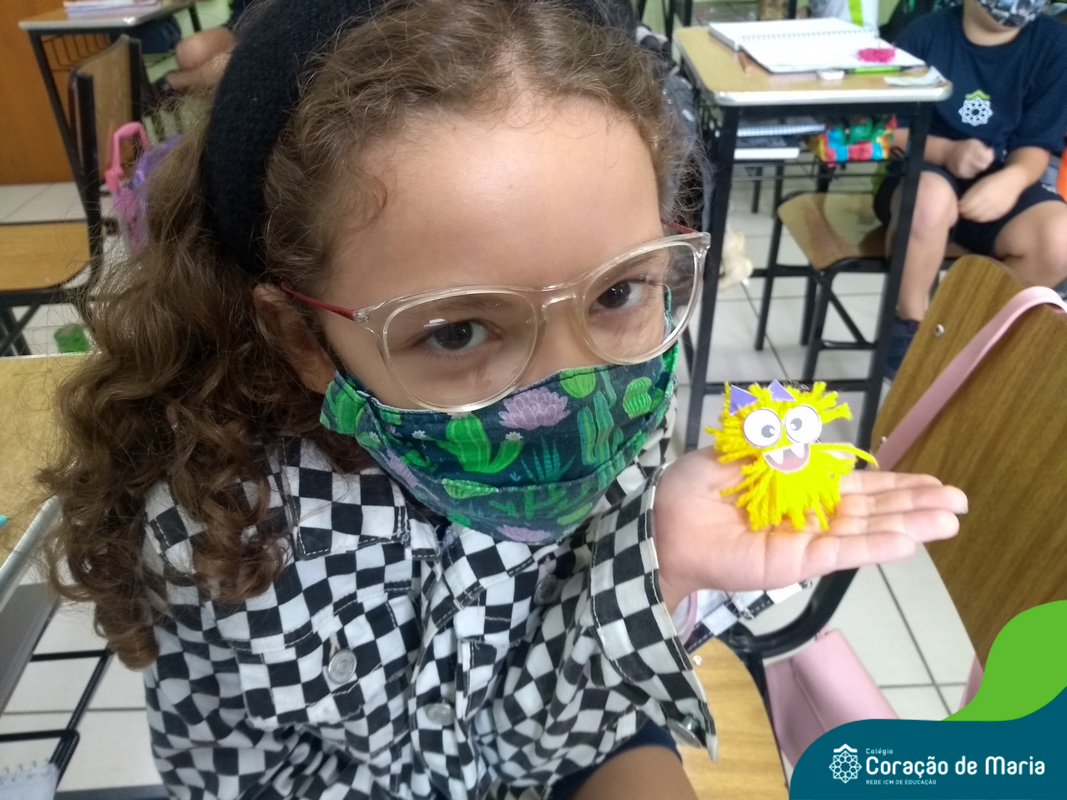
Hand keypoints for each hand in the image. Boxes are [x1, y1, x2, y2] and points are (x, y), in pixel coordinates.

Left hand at [652, 451, 966, 611]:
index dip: (893, 483)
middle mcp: (810, 514)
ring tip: (951, 521)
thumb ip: (778, 446)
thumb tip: (811, 440)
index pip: (856, 485)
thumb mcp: (736, 453)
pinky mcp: (795, 561)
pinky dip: (873, 546)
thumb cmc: (692, 489)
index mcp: (797, 486)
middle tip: (960, 500)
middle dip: (915, 503)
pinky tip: (908, 542)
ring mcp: (806, 539)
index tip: (931, 481)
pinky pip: (840, 552)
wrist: (665, 526)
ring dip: (909, 525)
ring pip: (866, 530)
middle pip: (872, 509)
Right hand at [943, 139, 994, 179]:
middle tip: (982, 161)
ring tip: (975, 164)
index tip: (988, 155)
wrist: (946, 152)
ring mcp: (963, 167)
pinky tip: (970, 167)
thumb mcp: (974, 143)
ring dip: (979, 168)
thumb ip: (984, 147)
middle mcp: (967, 158)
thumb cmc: (963, 146)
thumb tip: (991, 153)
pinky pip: (971, 175)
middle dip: (985, 164)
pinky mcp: (959, 173)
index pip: (988, 158)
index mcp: (972, 148)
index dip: (990, 157)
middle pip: (984, 166)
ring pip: (978, 171)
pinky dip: (973, 172)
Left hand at [958, 170, 1023, 222]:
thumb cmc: (993, 180)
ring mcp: (997, 209)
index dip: (960, 209)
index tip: (957, 207)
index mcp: (983, 194)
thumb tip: (959, 205)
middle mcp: (990, 202)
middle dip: (965, 214)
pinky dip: (980, 218)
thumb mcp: (979, 184)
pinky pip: (987, 219)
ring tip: (969, 213)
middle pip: (971, 214)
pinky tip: (978, 215)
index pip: (967, 207)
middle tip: (962, 212)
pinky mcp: (1001, 213)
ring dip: (972, 217)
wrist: (1014, 181)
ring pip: (978, 218)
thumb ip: (969, 195)